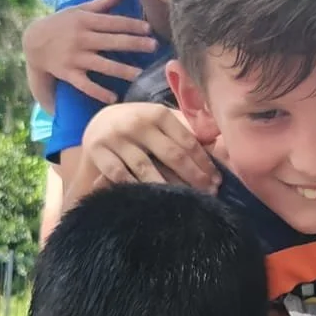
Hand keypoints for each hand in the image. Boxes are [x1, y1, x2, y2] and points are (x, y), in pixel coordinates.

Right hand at [24, 0, 156, 111]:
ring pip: (102, 65)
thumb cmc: (60, 23)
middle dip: (134, 44)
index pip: (113, 23)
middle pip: (112, 42)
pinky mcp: (68, 74)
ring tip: (140, 74)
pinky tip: (113, 98)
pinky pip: (85, 85)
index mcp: (85, 21)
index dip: (132, 25)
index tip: (149, 29)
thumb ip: (102, 2)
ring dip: (122, 70)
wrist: (33, 42)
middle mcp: (81, 39)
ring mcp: (75, 58)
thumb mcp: (78, 10)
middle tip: (154, 47)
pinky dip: (98, 92)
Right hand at [81, 103, 219, 192]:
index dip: (204, 162)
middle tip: (208, 194)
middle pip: (171, 154)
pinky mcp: (99, 153)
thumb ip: (186, 127)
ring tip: (184, 201)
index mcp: (157, 114)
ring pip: (146, 168)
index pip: (187, 141)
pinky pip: (121, 176)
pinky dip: (136, 188)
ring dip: (167, 187)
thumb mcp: (160, 120)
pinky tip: (150, 200)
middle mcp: (137, 123)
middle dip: (193, 176)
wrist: (98, 124)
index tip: (217, 179)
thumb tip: (216, 138)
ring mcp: (116, 139)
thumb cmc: (140, 125)